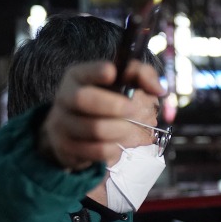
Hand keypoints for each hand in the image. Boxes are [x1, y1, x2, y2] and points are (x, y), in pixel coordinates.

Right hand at [40, 60, 163, 170]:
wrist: (75, 133)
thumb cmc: (104, 103)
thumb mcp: (123, 83)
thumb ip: (142, 76)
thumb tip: (158, 88)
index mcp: (78, 77)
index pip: (83, 71)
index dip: (96, 71)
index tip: (113, 73)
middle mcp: (65, 97)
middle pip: (82, 99)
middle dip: (113, 105)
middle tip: (134, 109)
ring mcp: (62, 124)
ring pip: (93, 128)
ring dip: (120, 131)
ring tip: (131, 130)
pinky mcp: (67, 148)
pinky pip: (95, 151)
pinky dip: (114, 149)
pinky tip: (119, 145)